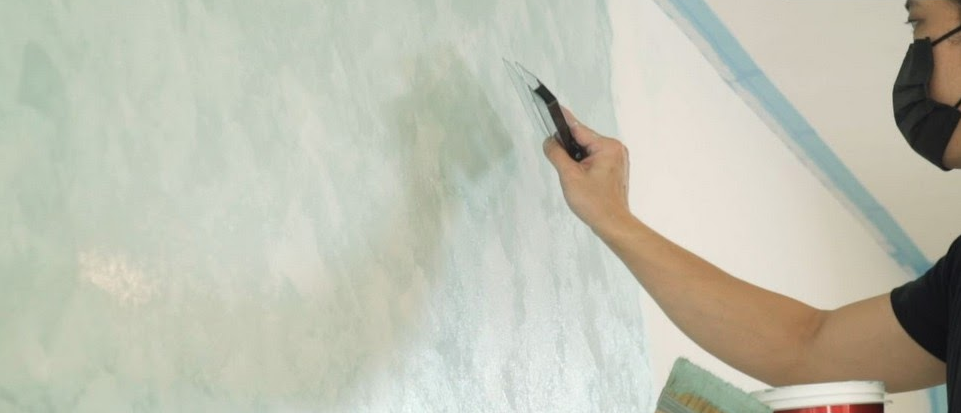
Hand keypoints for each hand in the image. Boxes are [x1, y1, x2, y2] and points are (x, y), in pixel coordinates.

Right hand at [542, 108, 632, 232]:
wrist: (612, 223)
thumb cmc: (596, 204)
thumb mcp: (569, 176)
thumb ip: (557, 154)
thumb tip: (549, 141)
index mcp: (607, 147)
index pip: (578, 129)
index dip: (562, 122)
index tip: (553, 108)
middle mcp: (615, 149)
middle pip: (583, 140)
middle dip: (569, 150)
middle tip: (563, 166)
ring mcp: (617, 159)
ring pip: (587, 151)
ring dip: (576, 160)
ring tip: (574, 178)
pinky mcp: (614, 168)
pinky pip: (594, 159)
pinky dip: (583, 166)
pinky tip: (581, 180)